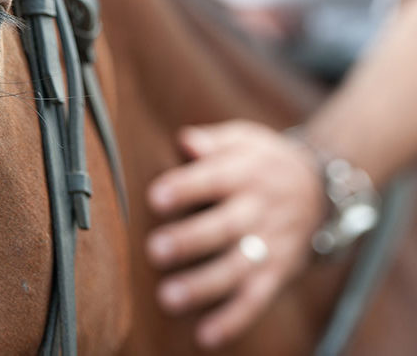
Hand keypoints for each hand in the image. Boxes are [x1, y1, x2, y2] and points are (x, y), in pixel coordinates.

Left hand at [146, 120, 324, 348]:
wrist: (321, 190)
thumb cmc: (264, 161)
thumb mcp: (246, 138)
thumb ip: (214, 140)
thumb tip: (185, 140)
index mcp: (247, 172)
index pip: (215, 178)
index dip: (186, 187)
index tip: (155, 197)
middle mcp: (260, 209)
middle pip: (226, 226)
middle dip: (191, 240)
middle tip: (155, 250)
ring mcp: (272, 244)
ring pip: (238, 268)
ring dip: (205, 286)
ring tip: (168, 297)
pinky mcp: (278, 272)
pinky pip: (257, 298)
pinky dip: (234, 319)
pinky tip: (205, 336)